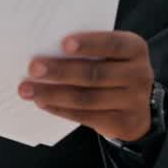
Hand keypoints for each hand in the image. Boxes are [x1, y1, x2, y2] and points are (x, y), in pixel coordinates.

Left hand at [18, 31, 154, 142]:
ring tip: (28, 90)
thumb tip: (46, 50)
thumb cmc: (115, 69)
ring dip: (53, 94)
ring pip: (87, 98)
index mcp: (135, 49)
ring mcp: (133, 101)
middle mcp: (139, 74)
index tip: (63, 44)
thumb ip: (90, 50)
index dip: (89, 44)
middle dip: (60, 71)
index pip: (112, 44)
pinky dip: (61, 109)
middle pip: (94, 74)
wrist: (140, 106)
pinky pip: (86, 116)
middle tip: (33, 68)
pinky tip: (43, 103)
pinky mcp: (122, 123)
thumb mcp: (112, 55)